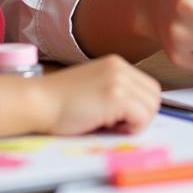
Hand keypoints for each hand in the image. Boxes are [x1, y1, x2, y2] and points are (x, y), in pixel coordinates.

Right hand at [0, 55, 160, 137]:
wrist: (38, 101)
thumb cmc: (59, 103)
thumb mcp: (94, 88)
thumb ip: (116, 92)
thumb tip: (138, 112)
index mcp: (116, 64)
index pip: (148, 87)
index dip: (138, 107)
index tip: (117, 117)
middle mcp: (121, 68)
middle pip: (154, 96)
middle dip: (140, 115)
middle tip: (115, 124)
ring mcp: (120, 80)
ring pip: (151, 107)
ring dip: (135, 122)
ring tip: (109, 124)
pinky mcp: (116, 96)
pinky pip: (142, 117)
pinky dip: (130, 128)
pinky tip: (106, 126)